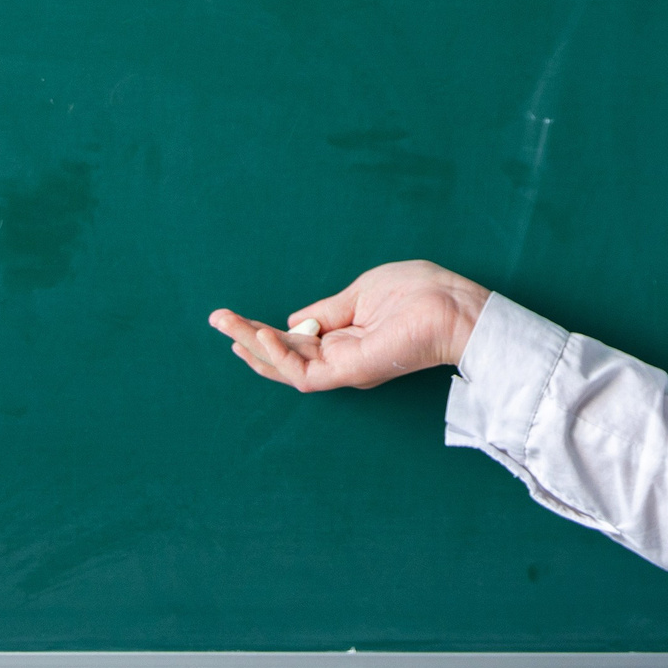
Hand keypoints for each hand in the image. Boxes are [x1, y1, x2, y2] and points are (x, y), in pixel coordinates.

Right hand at [209, 260, 488, 392]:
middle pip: (283, 356)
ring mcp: (344, 367)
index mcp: (344, 339)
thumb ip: (325, 310)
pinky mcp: (349, 373)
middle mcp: (341, 358)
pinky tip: (257, 336)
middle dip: (247, 339)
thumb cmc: (419, 294)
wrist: (451, 305)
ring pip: (286, 367)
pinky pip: (303, 372)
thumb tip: (293, 319)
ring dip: (252, 346)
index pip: (294, 340)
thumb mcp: (359, 294)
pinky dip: (278, 356)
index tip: (232, 317)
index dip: (262, 331)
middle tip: (216, 319)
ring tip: (226, 325)